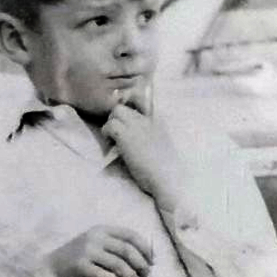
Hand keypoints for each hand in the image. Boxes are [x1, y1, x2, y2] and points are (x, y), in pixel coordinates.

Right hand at [49, 224, 151, 276]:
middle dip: (141, 265)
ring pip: (119, 265)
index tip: (152, 263)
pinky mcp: (80, 266)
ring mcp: (86, 251)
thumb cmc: (80, 260)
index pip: (131, 235)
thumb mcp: (98, 247)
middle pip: (127, 250)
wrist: (51, 269)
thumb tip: (149, 259)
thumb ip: (118, 248)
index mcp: (102, 229)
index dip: (145, 249)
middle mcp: (95, 237)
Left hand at [104, 92, 187, 210]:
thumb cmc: (167, 168)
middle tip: (116, 133)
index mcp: (158, 120)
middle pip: (124, 105)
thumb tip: (136, 138)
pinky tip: (112, 145)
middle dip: (117, 117)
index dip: (128, 106)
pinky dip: (107, 134)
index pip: (139, 99)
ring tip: (113, 139)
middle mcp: (148, 118)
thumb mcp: (163, 144)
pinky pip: (109, 125)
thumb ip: (151, 135)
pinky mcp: (126, 136)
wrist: (169, 178)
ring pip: (116, 111)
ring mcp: (137, 125)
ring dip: (111, 124)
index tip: (124, 120)